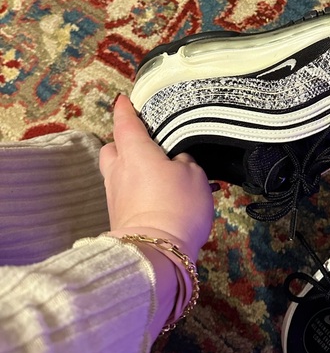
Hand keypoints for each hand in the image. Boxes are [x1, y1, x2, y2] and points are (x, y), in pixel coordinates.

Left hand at [99, 95, 213, 260]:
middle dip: (123, 143)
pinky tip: (158, 196)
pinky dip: (138, 189)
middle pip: (112, 148)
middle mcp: (119, 170)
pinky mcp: (119, 216)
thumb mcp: (194, 175)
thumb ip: (184, 161)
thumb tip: (176, 161)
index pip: (125, 122)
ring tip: (158, 173)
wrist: (157, 253)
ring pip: (118, 172)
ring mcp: (115, 195)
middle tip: (145, 145)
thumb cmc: (177, 205)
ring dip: (132, 169)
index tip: (125, 100)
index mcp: (135, 152)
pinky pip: (126, 193)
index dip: (125, 109)